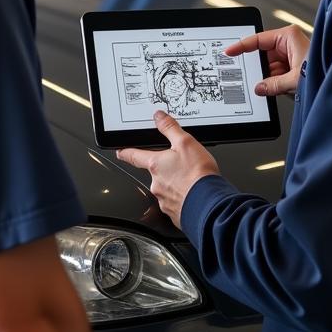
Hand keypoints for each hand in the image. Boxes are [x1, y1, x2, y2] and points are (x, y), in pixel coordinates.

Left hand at [116, 111, 219, 227]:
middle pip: (154, 173)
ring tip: (192, 180)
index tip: (121, 152)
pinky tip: (194, 194)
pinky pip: (175, 203)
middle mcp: (156, 183)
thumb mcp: (186, 143)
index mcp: (155, 164)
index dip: (126, 153)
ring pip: (165, 189)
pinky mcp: (174, 213)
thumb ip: (170, 128)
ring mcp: (164, 200)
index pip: (134, 156)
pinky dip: (182, 198)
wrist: (210, 203)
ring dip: (175, 185)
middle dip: (165, 170)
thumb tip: (159, 117)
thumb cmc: (198, 175)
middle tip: (181, 166)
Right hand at [226, 24, 310, 97]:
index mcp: (288, 36)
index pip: (257, 40)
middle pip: (264, 55)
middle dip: (260, 68)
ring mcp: (292, 53)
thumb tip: (259, 88)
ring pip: (271, 66)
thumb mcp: (294, 80)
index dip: (241, 47)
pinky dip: (276, 81)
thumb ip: (272, 84)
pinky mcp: (295, 64)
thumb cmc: (324, 70)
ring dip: (270, 77)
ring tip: (272, 86)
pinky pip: (278, 72)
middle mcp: (289, 42)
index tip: (229, 52)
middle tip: (253, 78)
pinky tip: (277, 87)